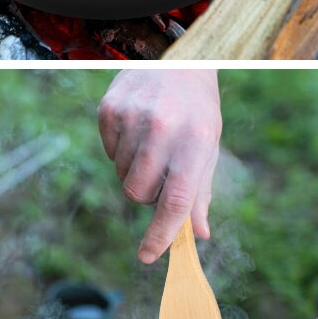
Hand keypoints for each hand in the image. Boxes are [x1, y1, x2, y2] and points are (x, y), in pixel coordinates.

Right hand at [97, 69, 221, 264]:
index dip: (161, 233)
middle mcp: (165, 127)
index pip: (176, 199)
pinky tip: (136, 130)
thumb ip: (200, 192)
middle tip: (160, 172)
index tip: (148, 256)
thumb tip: (198, 234)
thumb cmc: (197, 111)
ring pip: (121, 175)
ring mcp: (134, 116)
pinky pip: (108, 152)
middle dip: (146, 194)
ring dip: (133, 170)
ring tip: (151, 143)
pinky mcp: (109, 109)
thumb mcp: (208, 147)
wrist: (178, 62)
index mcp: (198, 140)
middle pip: (138, 193)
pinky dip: (120, 150)